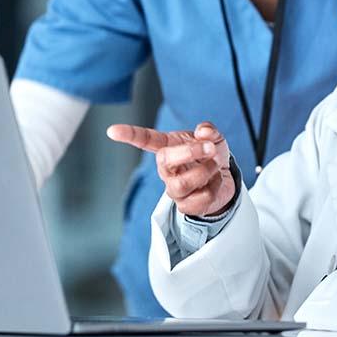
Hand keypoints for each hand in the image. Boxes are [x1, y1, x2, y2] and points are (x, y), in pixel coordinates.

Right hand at [107, 121, 234, 217]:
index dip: (129, 135)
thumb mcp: (213, 137)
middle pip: (164, 160)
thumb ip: (209, 131)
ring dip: (206, 171)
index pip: (145, 140)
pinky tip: (215, 182)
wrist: (224, 178)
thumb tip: (203, 132)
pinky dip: (215, 187)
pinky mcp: (185, 206)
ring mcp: (173, 188)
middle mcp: (166, 169)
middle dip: (189, 152)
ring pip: (183, 183)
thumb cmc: (210, 155)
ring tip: (215, 165)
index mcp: (167, 147)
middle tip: (210, 148)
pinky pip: (200, 199)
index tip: (112, 130)